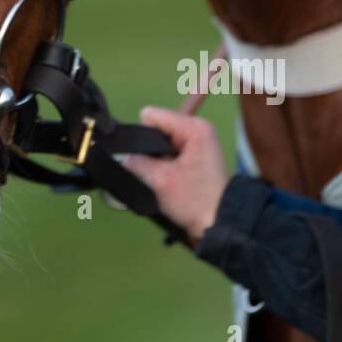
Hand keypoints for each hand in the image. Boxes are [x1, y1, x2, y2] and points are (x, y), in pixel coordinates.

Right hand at [123, 107, 228, 243]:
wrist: (219, 225)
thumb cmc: (195, 201)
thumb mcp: (160, 181)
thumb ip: (136, 163)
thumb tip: (122, 158)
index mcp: (194, 127)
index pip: (151, 116)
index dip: (142, 138)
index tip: (149, 161)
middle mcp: (197, 129)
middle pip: (155, 130)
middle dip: (149, 151)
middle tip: (157, 173)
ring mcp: (197, 142)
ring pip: (159, 143)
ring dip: (156, 161)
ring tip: (163, 179)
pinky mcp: (194, 155)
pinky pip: (168, 152)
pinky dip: (163, 165)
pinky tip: (168, 180)